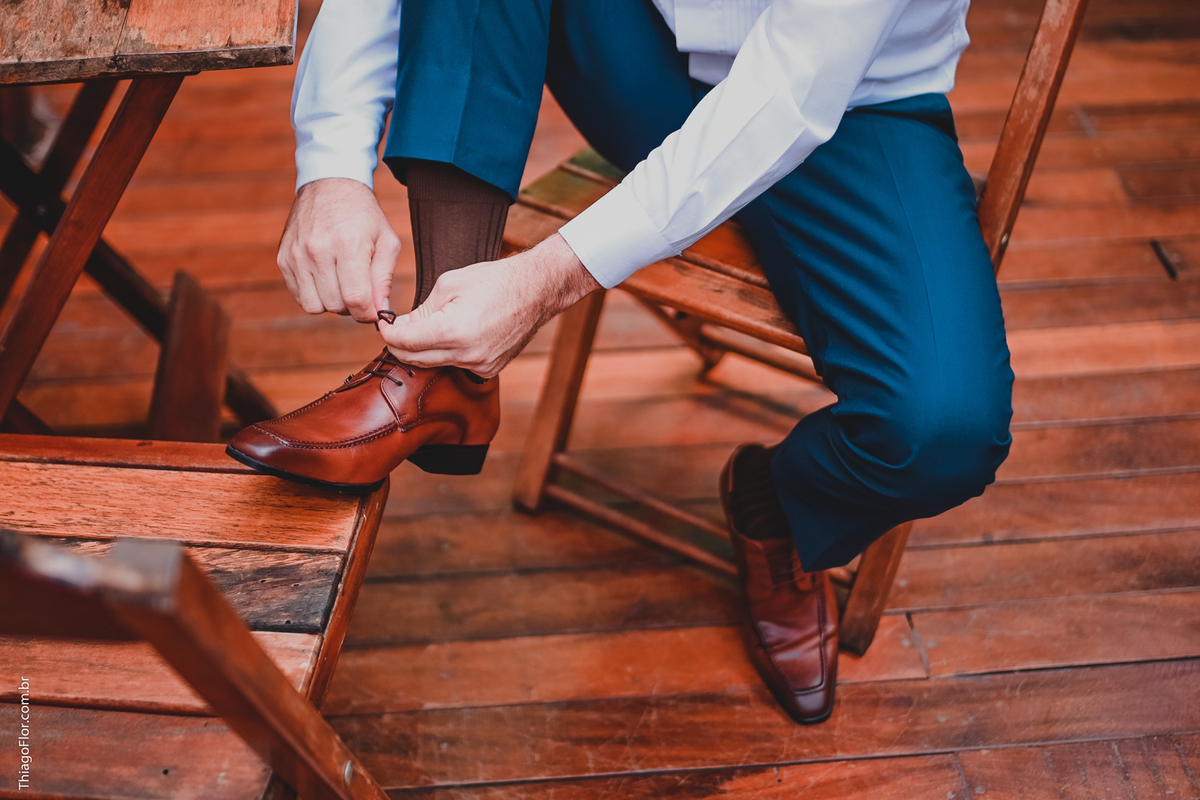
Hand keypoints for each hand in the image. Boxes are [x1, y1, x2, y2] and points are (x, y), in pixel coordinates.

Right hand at [277, 178, 401, 321]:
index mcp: (348, 245)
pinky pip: (299, 295)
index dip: (368, 313)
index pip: (356, 299)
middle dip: (351, 306)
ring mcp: (297, 255)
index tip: (373, 310)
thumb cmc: (364, 216)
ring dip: (331, 302)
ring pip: (314, 306)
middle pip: (336, 306)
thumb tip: (381, 313)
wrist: (330, 185)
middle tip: (358, 289)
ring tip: (341, 283)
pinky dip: (314, 293)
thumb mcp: (386, 241)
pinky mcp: (284, 258)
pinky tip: (325, 276)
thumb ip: (384, 279)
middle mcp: (318, 251)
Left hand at [377, 233, 600, 377]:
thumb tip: (402, 326)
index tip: (384, 323)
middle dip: (401, 344)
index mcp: (452, 331)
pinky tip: (453, 337)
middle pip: (415, 360)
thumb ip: (422, 310)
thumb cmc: (494, 280)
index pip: (403, 342)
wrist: (536, 290)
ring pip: (435, 364)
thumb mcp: (449, 285)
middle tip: (397, 328)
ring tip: (424, 328)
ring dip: (424, 350)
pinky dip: (448, 354)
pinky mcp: (490, 369)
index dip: (388, 332)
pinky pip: (457, 366)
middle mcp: (465, 355)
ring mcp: (480, 365)